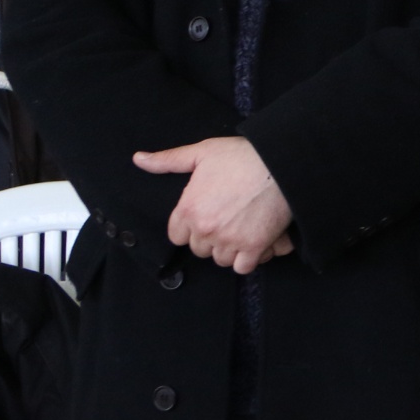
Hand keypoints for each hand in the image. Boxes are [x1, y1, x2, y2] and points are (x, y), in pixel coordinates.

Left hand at [134, 137, 294, 274]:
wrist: (281, 163)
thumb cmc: (242, 156)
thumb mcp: (202, 152)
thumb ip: (168, 160)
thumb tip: (138, 159)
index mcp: (188, 209)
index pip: (177, 236)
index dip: (191, 227)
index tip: (206, 217)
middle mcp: (205, 229)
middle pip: (199, 249)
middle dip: (210, 238)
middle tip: (227, 221)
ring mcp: (229, 240)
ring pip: (220, 259)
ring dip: (229, 249)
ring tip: (241, 231)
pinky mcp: (254, 247)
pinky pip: (243, 267)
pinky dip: (248, 258)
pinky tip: (254, 243)